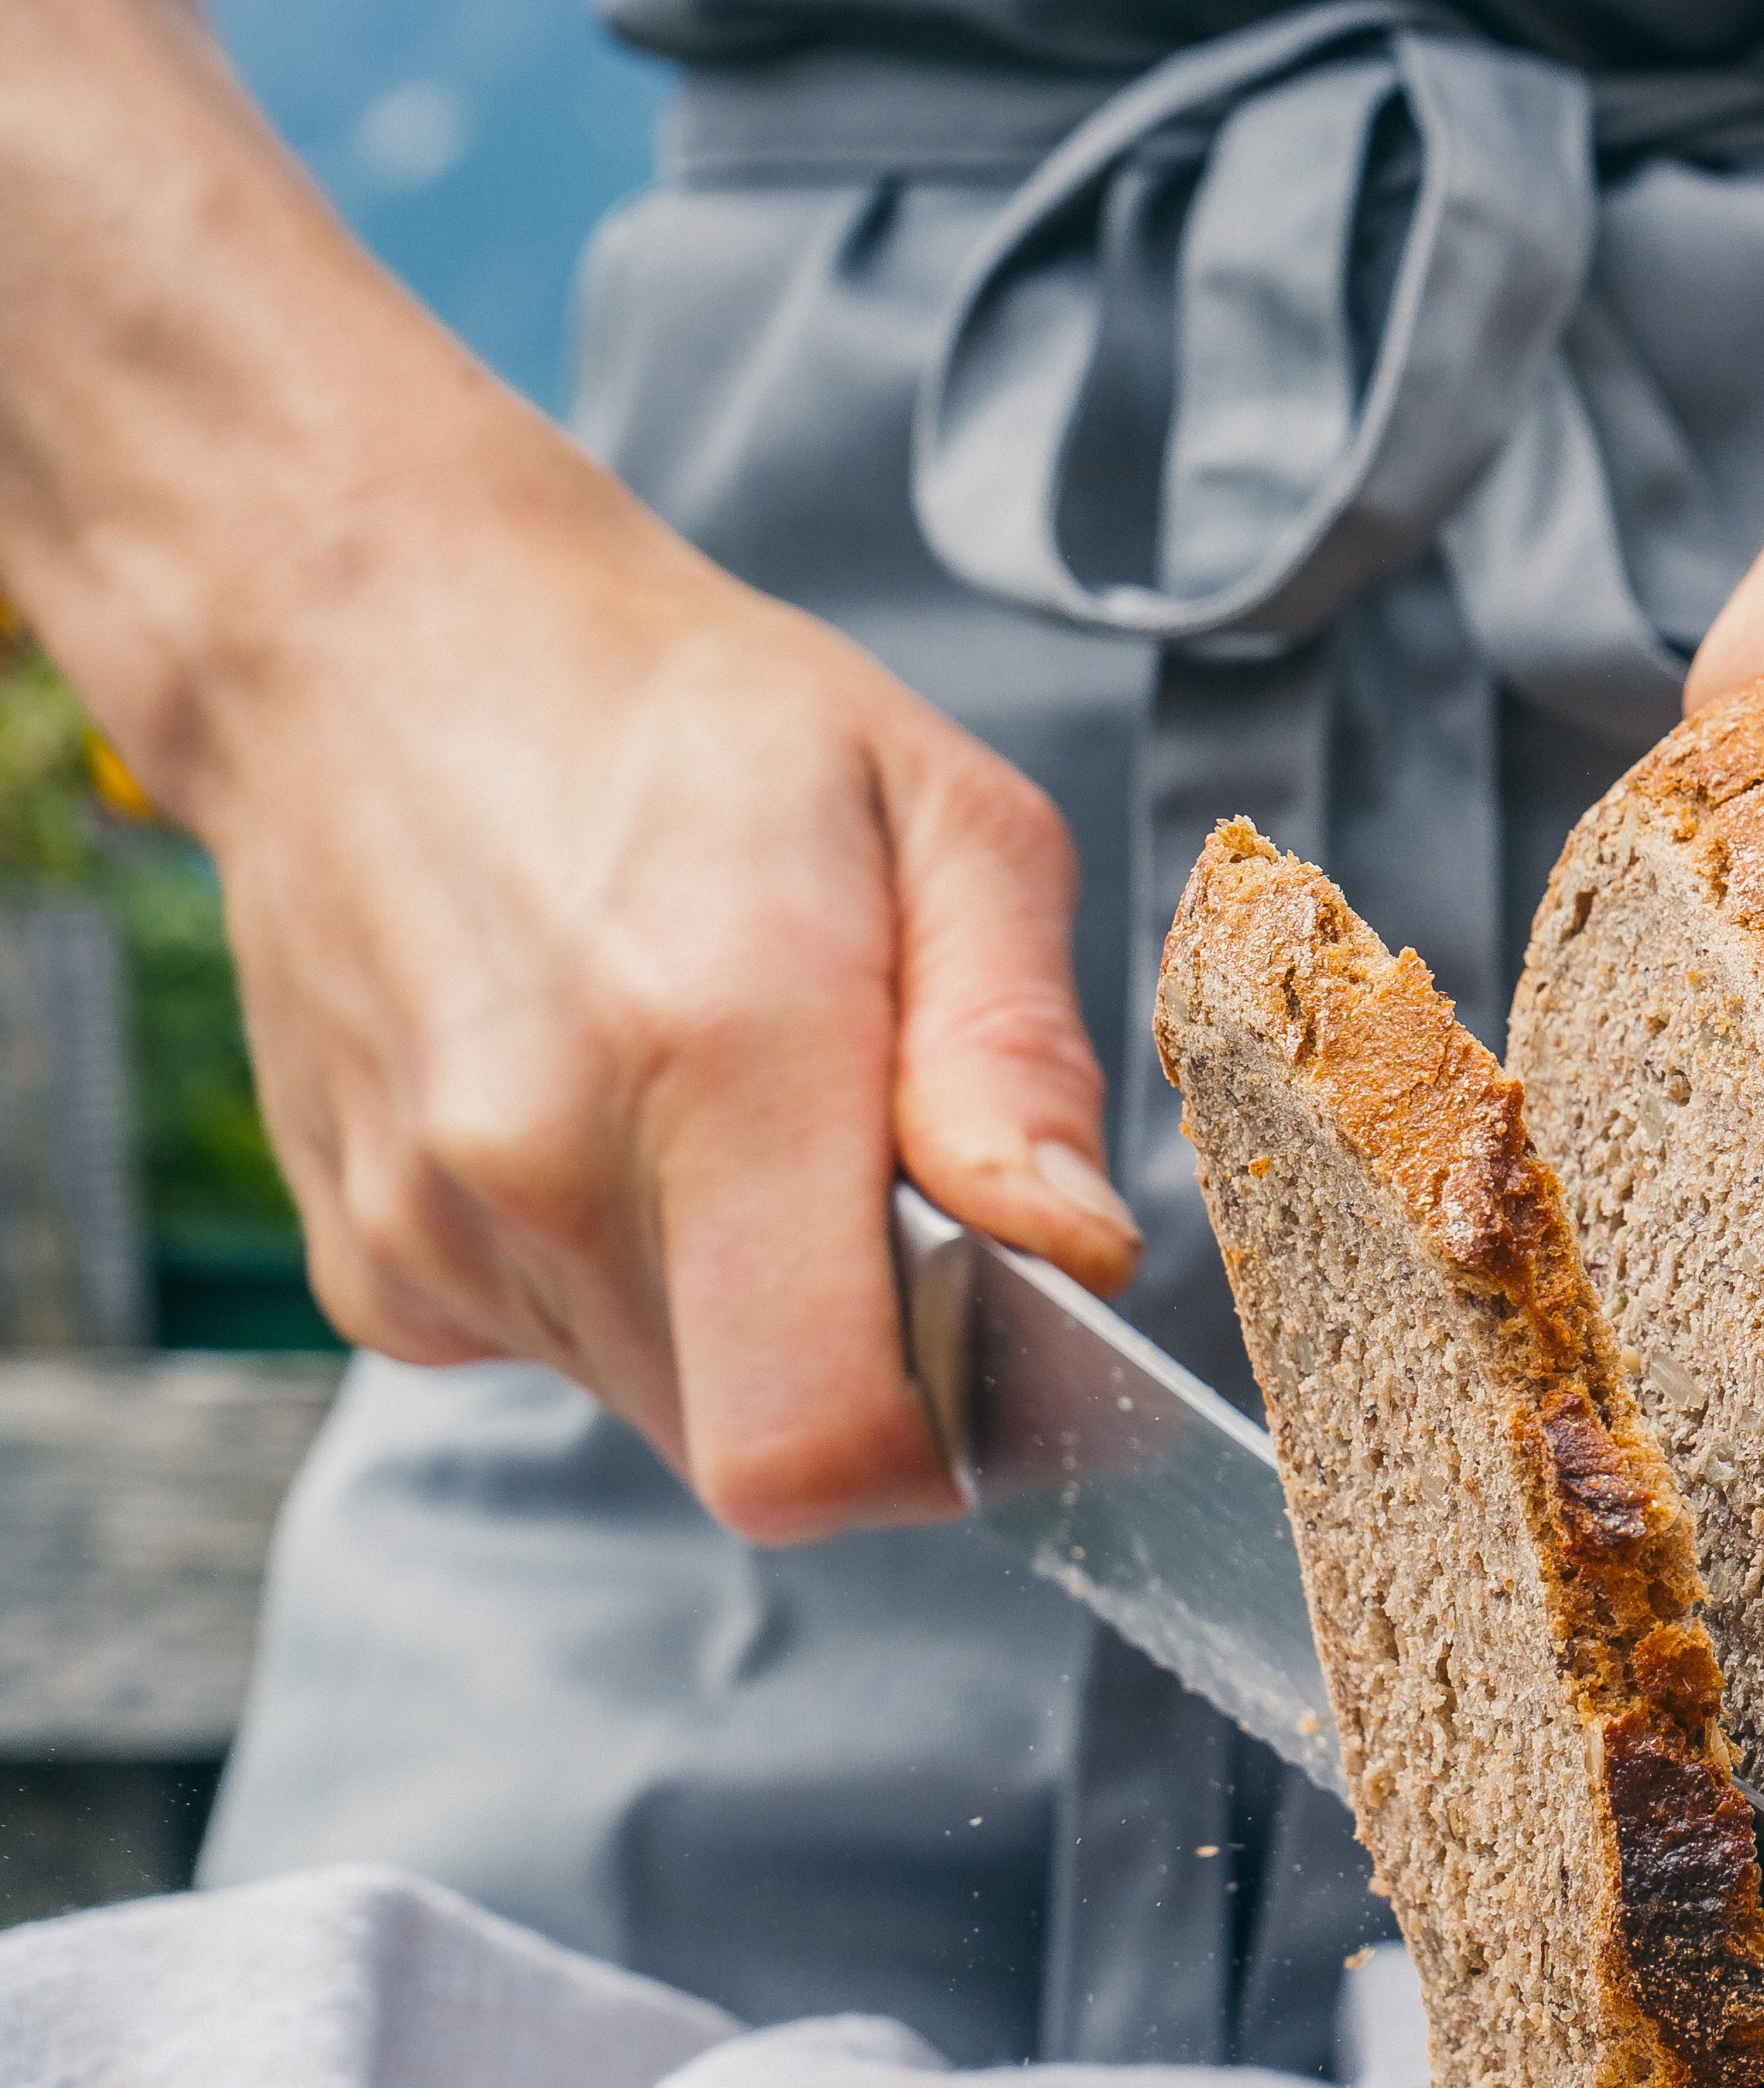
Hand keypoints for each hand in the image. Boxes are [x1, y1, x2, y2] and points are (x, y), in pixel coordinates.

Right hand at [137, 432, 1137, 1542]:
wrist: (377, 644)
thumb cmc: (690, 719)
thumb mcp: (945, 815)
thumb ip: (1014, 1050)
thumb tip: (1069, 1246)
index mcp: (716, 1047)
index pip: (825, 1440)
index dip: (943, 1441)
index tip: (993, 1333)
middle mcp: (539, 1163)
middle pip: (763, 1443)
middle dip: (865, 1362)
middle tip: (871, 1179)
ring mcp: (430, 1227)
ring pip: (668, 1406)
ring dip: (748, 1318)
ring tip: (734, 1114)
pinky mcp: (370, 1265)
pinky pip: (560, 1354)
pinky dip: (629, 1287)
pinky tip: (620, 1124)